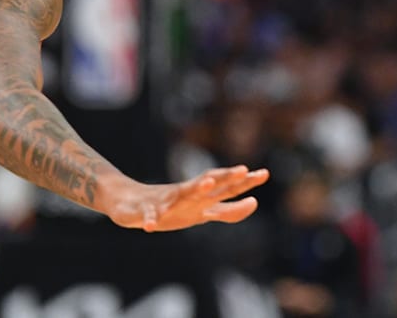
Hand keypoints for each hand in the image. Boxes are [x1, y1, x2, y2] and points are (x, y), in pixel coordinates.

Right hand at [105, 165, 269, 231]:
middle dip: (226, 177)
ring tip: (207, 183)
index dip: (245, 182)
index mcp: (202, 197)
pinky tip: (151, 225)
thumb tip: (252, 204)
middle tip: (243, 170)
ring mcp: (167, 200)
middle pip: (210, 183)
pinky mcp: (145, 209)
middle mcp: (187, 194)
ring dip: (194, 188)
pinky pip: (149, 215)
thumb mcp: (203, 213)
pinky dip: (150, 219)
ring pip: (182, 192)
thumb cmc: (173, 207)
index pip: (228, 187)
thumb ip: (227, 211)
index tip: (265, 174)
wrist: (131, 202)